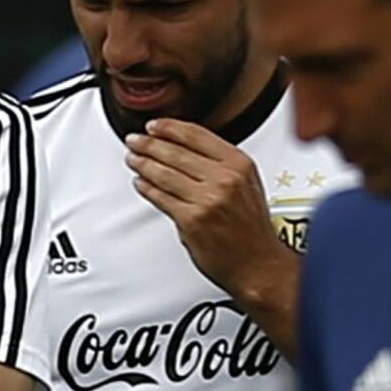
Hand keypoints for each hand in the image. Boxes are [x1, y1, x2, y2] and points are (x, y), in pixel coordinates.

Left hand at [124, 118, 291, 295]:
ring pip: (164, 173)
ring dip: (142, 164)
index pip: (196, 135)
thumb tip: (184, 147)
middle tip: (135, 141)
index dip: (169, 127)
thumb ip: (220, 163)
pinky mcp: (190, 220)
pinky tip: (140, 183)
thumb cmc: (252, 228)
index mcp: (239, 164)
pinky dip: (146, 188)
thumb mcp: (247, 183)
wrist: (258, 264)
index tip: (154, 126)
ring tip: (133, 159)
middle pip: (175, 152)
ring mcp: (206, 199)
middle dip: (148, 144)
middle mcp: (224, 179)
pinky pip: (161, 198)